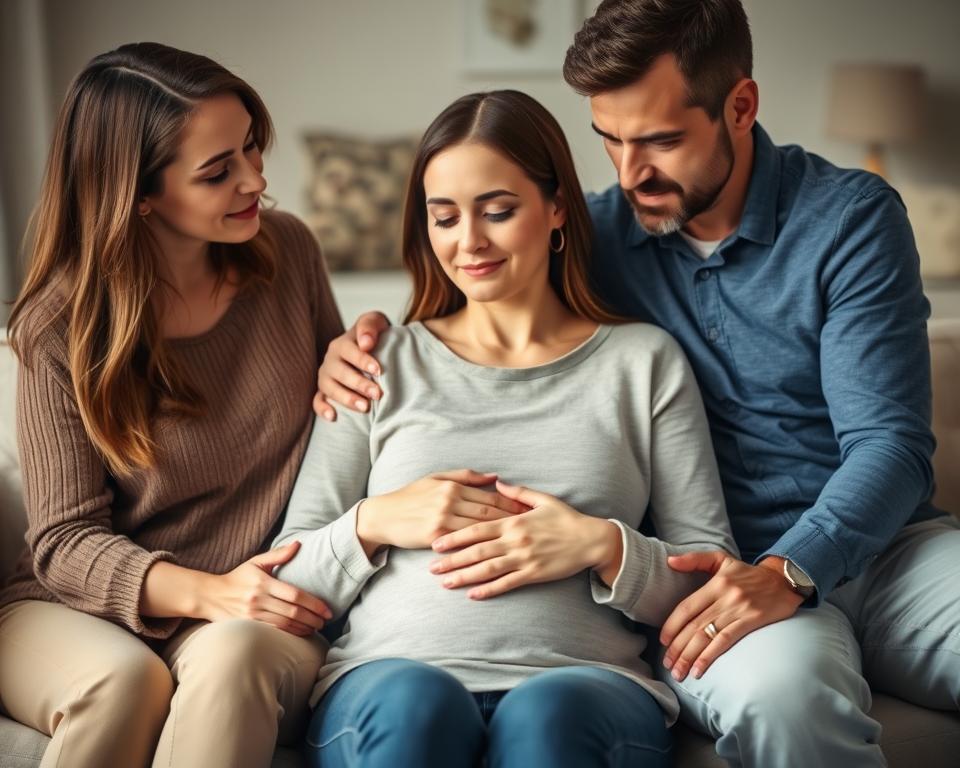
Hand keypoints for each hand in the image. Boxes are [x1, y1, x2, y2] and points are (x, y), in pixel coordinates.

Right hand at [200, 541, 332, 635]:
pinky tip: (301, 633)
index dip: (313, 604)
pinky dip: (291, 634)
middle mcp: (259, 600)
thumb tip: (299, 544)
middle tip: (326, 621)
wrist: (210, 595)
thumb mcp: (256, 562)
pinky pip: (275, 631)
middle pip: (293, 612)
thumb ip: (278, 554)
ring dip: (304, 628)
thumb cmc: (238, 577)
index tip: (327, 609)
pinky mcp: (249, 626)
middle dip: (312, 618)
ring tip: (317, 627)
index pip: (294, 595)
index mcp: (264, 583)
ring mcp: (253, 615)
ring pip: (285, 625)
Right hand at [314, 311, 389, 420]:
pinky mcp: (324, 391)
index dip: (363, 360)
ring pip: (329, 388)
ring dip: (346, 398)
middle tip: (377, 394)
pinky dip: (322, 409)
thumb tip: (366, 343)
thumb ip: (370, 326)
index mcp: (342, 344)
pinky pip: (317, 401)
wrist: (373, 349)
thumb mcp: (376, 322)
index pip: (349, 351)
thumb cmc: (375, 337)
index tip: (379, 370)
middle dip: (359, 384)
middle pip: (340, 373)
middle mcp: (331, 360)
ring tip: (365, 407)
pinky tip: (333, 417)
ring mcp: (326, 377)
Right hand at [356, 470, 527, 554]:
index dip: (513, 505)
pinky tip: (496, 555)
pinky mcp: (436, 537)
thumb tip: (494, 476)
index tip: (531, 511)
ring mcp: (443, 519)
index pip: (490, 496)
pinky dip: (480, 549)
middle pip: (489, 512)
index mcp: (453, 486)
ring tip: (523, 543)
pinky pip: (463, 544)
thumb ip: (466, 477)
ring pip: (480, 529)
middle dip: (514, 521)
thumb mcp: (436, 478)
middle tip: (535, 528)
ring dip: (502, 536)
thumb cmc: (411, 496)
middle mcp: (450, 501)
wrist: (383, 516)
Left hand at [429, 481, 621, 598]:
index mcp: (514, 521)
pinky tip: (473, 595)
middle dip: (452, 559)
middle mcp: (515, 541)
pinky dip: (489, 590)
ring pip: (488, 569)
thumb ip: (518, 492)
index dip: (454, 536)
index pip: (477, 529)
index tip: (436, 542)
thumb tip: (497, 482)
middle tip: (431, 567)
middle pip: (477, 551)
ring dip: (465, 577)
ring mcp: (524, 559)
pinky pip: (507, 583)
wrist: (591, 540)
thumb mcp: (543, 499)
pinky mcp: (534, 574)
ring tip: (445, 583)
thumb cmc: (567, 518)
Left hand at [660, 553, 803, 680]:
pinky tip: (699, 669)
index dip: (672, 625)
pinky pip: (726, 641)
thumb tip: (669, 561)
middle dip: (678, 647)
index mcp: (715, 583)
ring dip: (690, 656)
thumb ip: (694, 559)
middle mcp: (725, 597)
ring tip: (679, 672)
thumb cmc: (748, 572)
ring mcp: (739, 610)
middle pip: (694, 626)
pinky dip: (710, 656)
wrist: (784, 580)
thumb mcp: (721, 559)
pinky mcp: (752, 621)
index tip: (662, 641)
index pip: (687, 607)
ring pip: (707, 636)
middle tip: (667, 664)